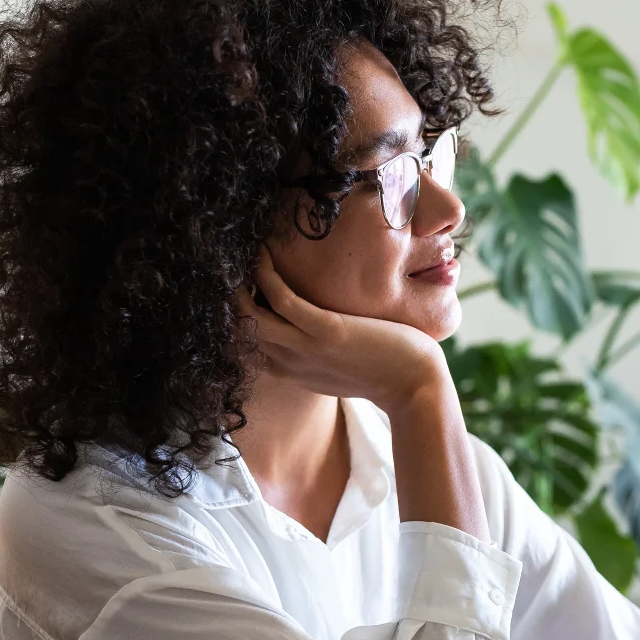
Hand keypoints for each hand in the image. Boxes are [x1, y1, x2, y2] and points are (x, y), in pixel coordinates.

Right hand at [236, 246, 446, 413]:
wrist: (416, 387)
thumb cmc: (386, 374)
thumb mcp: (340, 368)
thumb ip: (319, 353)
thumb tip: (318, 330)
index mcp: (291, 372)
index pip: (246, 344)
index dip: (234, 316)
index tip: (233, 286)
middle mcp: (289, 363)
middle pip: (239, 330)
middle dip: (226, 298)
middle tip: (224, 264)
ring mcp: (305, 348)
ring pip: (249, 315)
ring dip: (238, 282)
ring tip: (236, 252)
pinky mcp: (326, 332)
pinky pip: (281, 299)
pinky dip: (265, 274)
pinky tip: (263, 252)